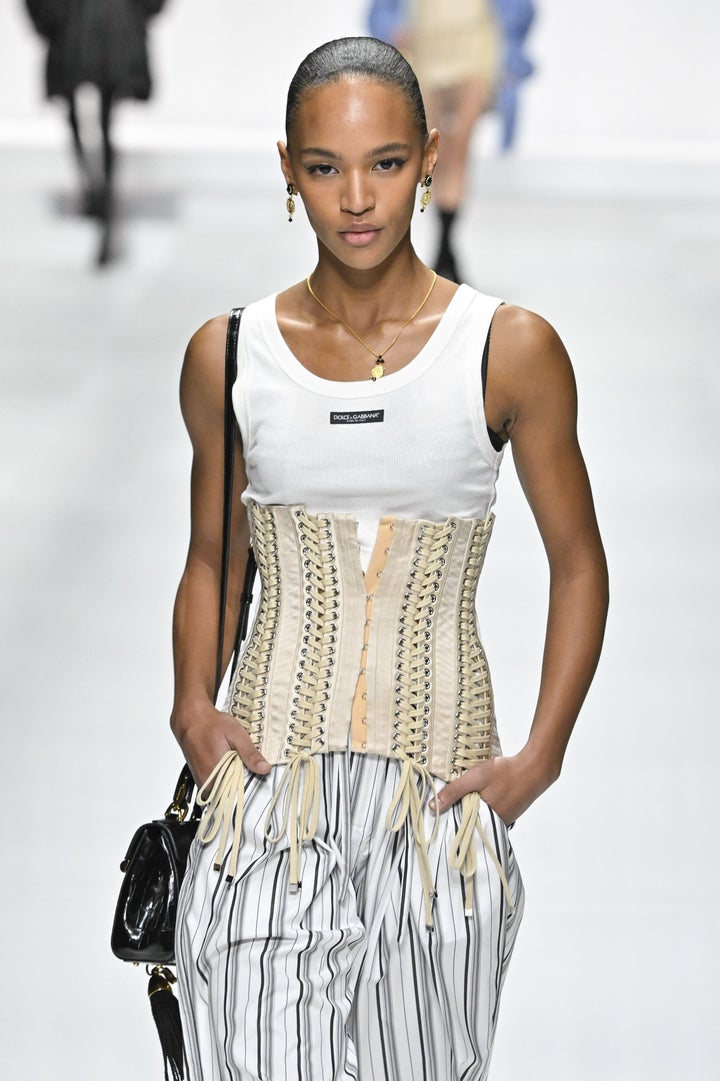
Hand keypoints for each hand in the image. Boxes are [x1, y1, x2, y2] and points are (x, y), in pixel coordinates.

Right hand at [171, 702, 270, 788]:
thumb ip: (250, 753)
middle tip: (239, 764)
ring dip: (229, 780)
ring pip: (220, 790)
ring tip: (230, 763)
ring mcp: (201, 780)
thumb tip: (264, 768)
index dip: (246, 783)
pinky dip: (221, 777)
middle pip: (228, 793)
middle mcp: (207, 780)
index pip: (237, 791)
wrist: (191, 719)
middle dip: (237, 782)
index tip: (250, 773)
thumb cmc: (210, 724)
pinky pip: (213, 786)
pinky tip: (223, 764)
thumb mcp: (236, 734)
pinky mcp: (199, 777)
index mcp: (217, 771)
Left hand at [429, 749, 556, 826]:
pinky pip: (493, 812)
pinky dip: (486, 803)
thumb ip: (454, 791)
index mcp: (486, 819)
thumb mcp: (476, 777)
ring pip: (482, 815)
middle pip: (472, 821)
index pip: (462, 826)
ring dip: (475, 806)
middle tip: (456, 797)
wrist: (535, 768)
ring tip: (473, 791)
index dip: (451, 817)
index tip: (440, 812)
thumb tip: (433, 807)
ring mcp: (505, 818)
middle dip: (463, 811)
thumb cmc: (506, 772)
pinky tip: (486, 791)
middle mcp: (496, 824)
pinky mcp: (511, 812)